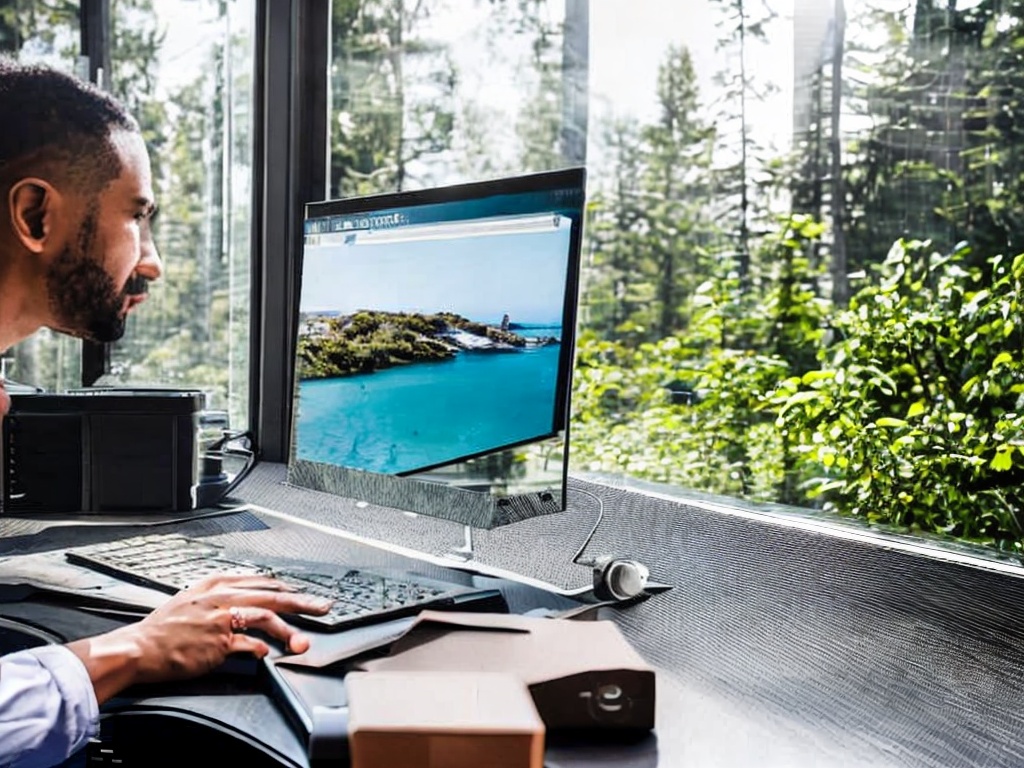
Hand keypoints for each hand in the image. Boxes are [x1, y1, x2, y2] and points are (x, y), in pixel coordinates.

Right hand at [67, 574, 331, 702]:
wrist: (139, 647)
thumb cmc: (164, 628)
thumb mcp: (193, 597)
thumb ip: (221, 593)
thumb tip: (247, 596)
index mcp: (217, 584)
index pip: (262, 582)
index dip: (287, 589)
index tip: (304, 595)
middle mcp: (222, 597)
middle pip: (272, 595)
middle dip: (302, 602)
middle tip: (324, 608)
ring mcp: (220, 619)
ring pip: (265, 617)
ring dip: (288, 630)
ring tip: (302, 641)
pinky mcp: (217, 643)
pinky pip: (248, 644)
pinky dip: (262, 648)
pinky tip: (269, 654)